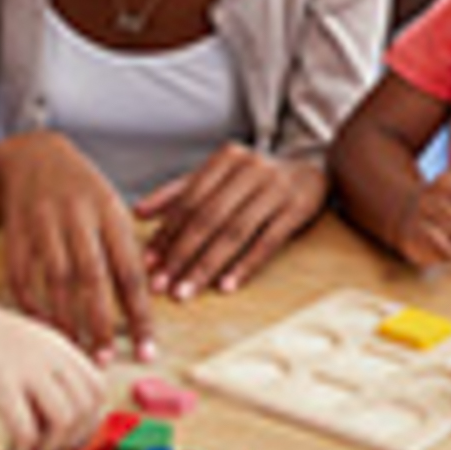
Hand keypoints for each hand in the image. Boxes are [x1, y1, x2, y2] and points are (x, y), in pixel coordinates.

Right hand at [0, 132, 152, 363]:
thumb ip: (127, 249)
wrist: (32, 155)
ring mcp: (42, 223)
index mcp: (110, 211)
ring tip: (77, 351)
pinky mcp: (14, 232)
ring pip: (55, 281)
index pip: (130, 270)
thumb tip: (149, 298)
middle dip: (100, 324)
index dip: (140, 314)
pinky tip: (44, 328)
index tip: (147, 349)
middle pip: (92, 278)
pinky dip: (31, 306)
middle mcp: (77, 216)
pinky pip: (21, 277)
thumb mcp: (112, 207)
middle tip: (106, 360)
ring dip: (66, 321)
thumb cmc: (83, 191)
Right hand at [0, 296, 108, 449]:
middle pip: (86, 407)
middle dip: (72, 440)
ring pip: (63, 421)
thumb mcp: (21, 342)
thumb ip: (46, 363)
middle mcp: (49, 353)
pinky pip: (26, 429)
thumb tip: (67, 404)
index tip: (69, 439)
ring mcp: (26, 367)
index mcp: (57, 344)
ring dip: (48, 449)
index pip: (98, 387)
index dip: (90, 420)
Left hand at [136, 145, 326, 299]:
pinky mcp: (298, 208)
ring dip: (207, 265)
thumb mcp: (220, 177)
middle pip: (208, 216)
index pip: (189, 199)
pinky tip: (226, 286)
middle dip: (181, 254)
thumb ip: (179, 192)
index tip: (148, 263)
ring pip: (235, 231)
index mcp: (227, 158)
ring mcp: (276, 187)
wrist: (311, 171)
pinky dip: (245, 265)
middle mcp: (251, 168)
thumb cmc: (256, 180)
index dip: (167, 232)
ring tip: (186, 291)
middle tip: (161, 284)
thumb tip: (139, 213)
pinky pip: (268, 241)